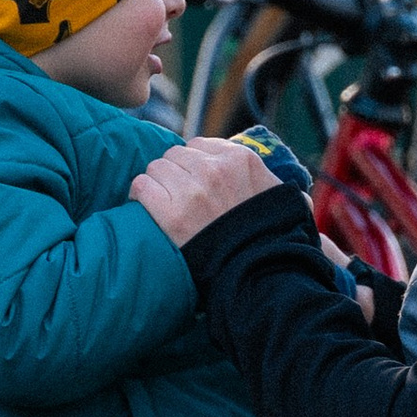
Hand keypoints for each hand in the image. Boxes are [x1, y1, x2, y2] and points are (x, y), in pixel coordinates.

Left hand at [128, 138, 277, 246]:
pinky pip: (142, 185)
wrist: (255, 272)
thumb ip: (258, 173)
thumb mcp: (274, 193)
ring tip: (165, 203)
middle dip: (175, 172)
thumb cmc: (266, 235)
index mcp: (240, 159)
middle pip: (175, 154)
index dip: (193, 163)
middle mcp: (215, 169)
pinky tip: (149, 207)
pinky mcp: (171, 213)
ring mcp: (193, 190)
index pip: (199, 144)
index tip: (194, 180)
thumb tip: (248, 167)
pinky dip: (142, 195)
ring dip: (158, 183)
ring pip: (156, 167)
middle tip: (179, 195)